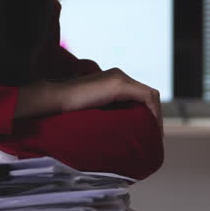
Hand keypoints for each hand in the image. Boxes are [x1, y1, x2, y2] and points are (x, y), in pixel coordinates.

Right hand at [16, 68, 161, 130]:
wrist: (55, 99)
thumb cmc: (67, 109)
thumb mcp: (93, 110)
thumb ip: (105, 111)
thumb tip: (115, 130)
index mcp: (111, 80)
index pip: (138, 94)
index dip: (147, 112)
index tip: (146, 131)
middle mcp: (118, 75)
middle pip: (146, 94)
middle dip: (153, 114)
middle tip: (153, 135)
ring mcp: (118, 78)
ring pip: (149, 94)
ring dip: (154, 114)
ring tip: (152, 134)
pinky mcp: (118, 84)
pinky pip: (146, 97)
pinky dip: (151, 112)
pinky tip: (148, 126)